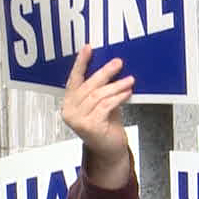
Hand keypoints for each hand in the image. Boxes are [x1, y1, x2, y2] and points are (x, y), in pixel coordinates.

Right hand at [61, 45, 133, 186]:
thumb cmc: (106, 125)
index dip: (81, 63)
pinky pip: (105, 106)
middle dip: (104, 72)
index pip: (73, 79)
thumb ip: (100, 89)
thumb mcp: (101, 103)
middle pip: (88, 86)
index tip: (88, 48)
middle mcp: (69, 111)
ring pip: (98, 96)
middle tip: (118, 63)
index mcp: (69, 103)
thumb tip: (110, 66)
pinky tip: (127, 93)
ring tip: (129, 80)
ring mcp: (77, 120)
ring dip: (116, 86)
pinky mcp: (89, 126)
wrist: (110, 150)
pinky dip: (118, 98)